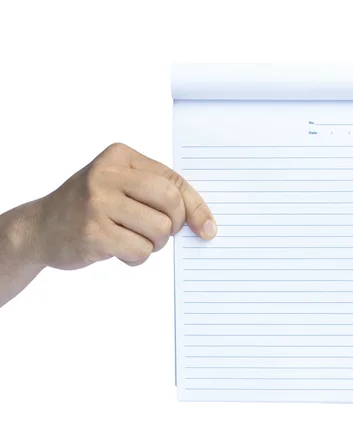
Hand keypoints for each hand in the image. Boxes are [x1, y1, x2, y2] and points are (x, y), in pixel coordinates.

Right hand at [30, 143, 215, 269]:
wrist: (40, 227)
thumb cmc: (90, 207)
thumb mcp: (119, 185)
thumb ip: (156, 193)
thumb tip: (204, 222)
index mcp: (120, 156)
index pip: (173, 181)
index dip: (196, 207)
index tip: (207, 227)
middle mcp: (108, 174)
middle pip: (171, 204)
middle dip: (174, 226)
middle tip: (160, 234)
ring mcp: (98, 202)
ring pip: (159, 230)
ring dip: (153, 244)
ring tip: (131, 239)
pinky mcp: (94, 232)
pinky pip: (140, 251)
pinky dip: (136, 257)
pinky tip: (117, 249)